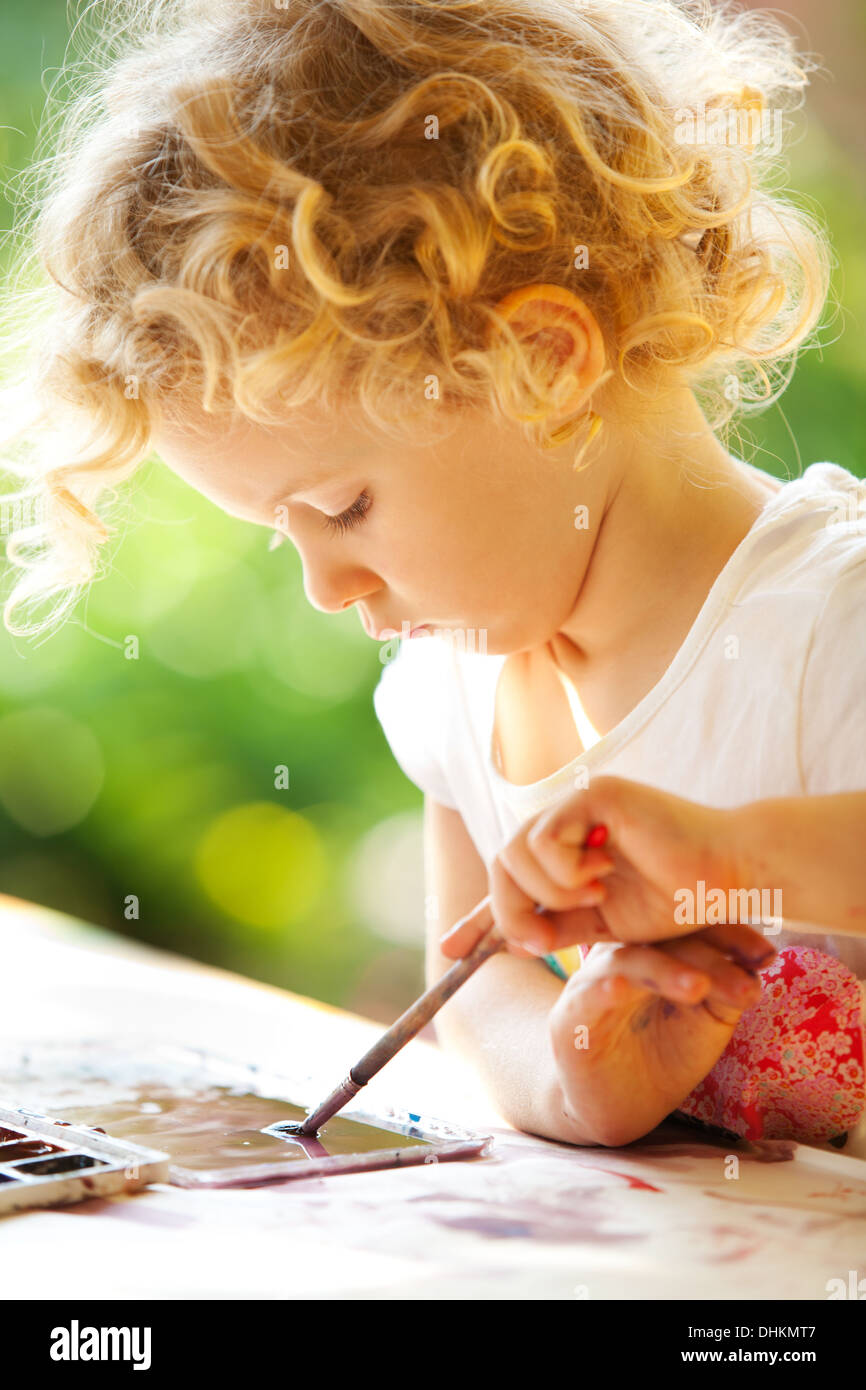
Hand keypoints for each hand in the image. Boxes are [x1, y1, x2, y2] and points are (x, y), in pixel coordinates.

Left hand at [440, 775, 754, 959]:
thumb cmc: (681, 900)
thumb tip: (511, 941)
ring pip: (515, 849)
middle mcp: (569, 822)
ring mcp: (580, 803)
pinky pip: (543, 837)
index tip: (450, 950)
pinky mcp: (593, 794)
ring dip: (545, 892)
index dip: (479, 915)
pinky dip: (562, 870)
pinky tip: (602, 875)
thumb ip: (560, 927)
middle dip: (505, 911)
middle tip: (535, 943)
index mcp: (571, 852)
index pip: (511, 877)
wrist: (728, 879)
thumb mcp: (607, 926)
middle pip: (502, 863)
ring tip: (591, 900)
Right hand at [548, 923, 776, 1145]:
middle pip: (664, 937)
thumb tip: (757, 963)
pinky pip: (586, 996)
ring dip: (664, 970)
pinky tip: (620, 989)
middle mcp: (625, 952)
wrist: (621, 1106)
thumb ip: (728, 991)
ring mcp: (593, 981)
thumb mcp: (708, 1021)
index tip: (766, 955)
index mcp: (659, 946)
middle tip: (745, 980)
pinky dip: (602, 989)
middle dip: (708, 955)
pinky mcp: (569, 1017)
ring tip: (697, 987)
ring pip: (628, 960)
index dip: (729, 933)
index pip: (693, 925)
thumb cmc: (666, 1053)